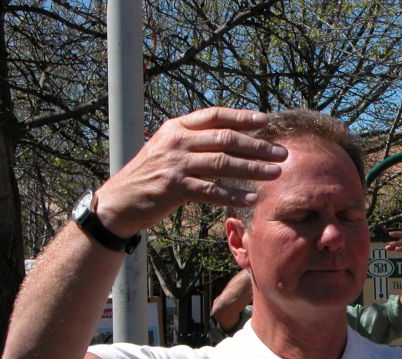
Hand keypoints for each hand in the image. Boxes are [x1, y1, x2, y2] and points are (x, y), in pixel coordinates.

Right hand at [94, 107, 287, 237]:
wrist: (119, 200)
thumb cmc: (148, 176)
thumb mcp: (167, 149)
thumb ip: (193, 142)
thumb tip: (229, 139)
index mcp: (176, 127)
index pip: (215, 115)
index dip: (242, 117)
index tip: (266, 121)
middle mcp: (177, 141)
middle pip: (225, 139)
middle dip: (257, 146)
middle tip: (281, 153)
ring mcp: (176, 164)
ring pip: (223, 164)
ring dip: (253, 169)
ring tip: (275, 173)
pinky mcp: (174, 188)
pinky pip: (211, 190)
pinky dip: (233, 194)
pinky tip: (251, 197)